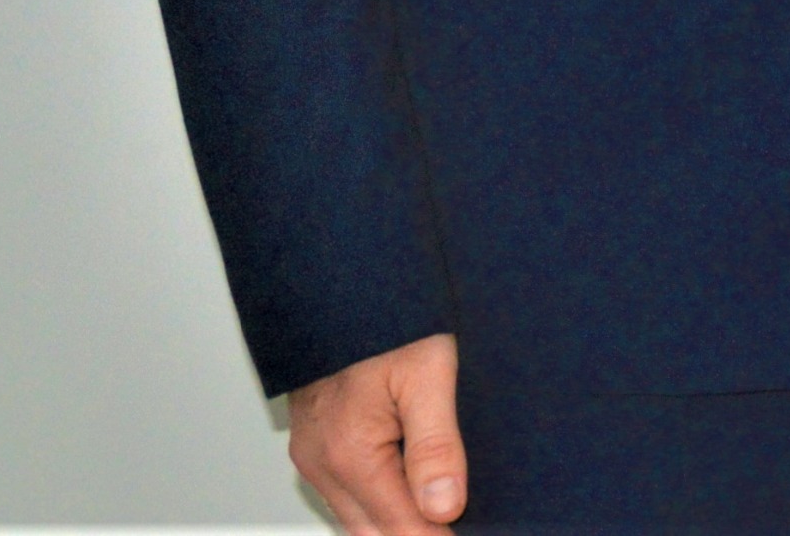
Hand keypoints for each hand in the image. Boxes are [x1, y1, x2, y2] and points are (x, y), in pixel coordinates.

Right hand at [285, 332, 465, 535]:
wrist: (341, 280)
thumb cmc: (384, 315)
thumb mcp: (428, 371)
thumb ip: (436, 445)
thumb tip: (444, 507)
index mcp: (349, 453)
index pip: (402, 530)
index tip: (476, 529)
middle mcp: (322, 464)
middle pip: (376, 534)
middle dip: (420, 533)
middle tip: (467, 522)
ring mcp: (314, 457)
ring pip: (359, 521)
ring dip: (399, 523)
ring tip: (443, 507)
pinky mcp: (315, 447)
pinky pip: (348, 496)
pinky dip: (380, 505)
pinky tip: (413, 494)